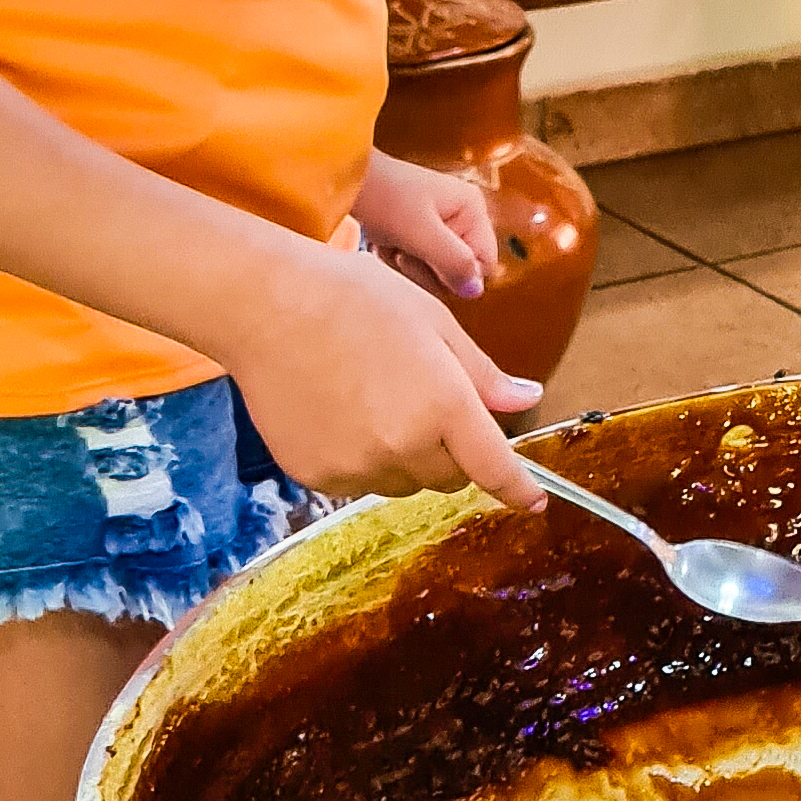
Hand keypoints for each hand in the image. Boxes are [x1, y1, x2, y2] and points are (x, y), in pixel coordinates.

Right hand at [219, 238, 543, 508]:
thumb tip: (525, 400)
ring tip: (373, 398)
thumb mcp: (433, 322)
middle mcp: (402, 446)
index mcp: (442, 405)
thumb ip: (482, 374)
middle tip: (424, 402)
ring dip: (405, 457)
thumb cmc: (354, 299)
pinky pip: (359, 483)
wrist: (266, 306)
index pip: (494, 468)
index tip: (534, 501)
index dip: (519, 489)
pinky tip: (340, 412)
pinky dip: (362, 460)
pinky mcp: (318, 476)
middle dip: (451, 452)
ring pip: (404, 483)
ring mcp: (356, 466)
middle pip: (449, 477)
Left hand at [353, 149, 496, 300]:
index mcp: (473, 210)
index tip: (428, 260)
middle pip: (459, 271)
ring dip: (409, 266)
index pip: (483, 263)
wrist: (343, 178)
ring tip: (392, 245)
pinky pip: (416, 265)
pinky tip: (384, 245)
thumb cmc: (384, 197)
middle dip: (428, 269)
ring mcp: (440, 226)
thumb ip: (453, 262)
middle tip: (405, 250)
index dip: (457, 273)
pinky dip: (397, 261)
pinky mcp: (418, 234)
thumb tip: (476, 291)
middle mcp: (462, 217)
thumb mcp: (421, 233)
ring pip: (436, 272)